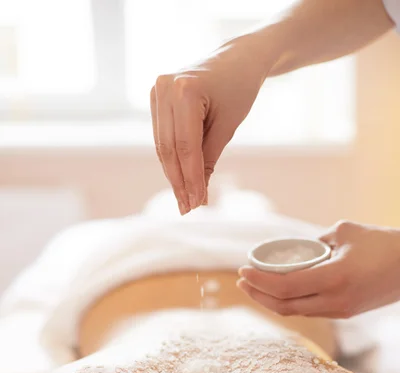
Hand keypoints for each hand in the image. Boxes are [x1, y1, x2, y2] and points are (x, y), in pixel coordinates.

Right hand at [150, 34, 265, 214]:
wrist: (236, 59)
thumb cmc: (239, 89)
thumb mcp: (227, 126)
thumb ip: (209, 159)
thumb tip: (197, 194)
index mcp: (185, 91)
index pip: (186, 147)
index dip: (190, 179)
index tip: (197, 204)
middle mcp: (164, 89)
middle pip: (169, 149)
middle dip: (179, 182)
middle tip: (187, 208)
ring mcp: (156, 92)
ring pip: (162, 146)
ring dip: (173, 175)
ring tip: (184, 200)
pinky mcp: (155, 98)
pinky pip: (162, 137)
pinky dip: (171, 160)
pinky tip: (180, 179)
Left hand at [238, 221, 399, 318]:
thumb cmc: (384, 244)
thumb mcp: (346, 232)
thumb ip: (317, 240)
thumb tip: (298, 248)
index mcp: (334, 279)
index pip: (284, 287)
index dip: (259, 282)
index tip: (243, 270)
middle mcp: (335, 301)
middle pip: (284, 306)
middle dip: (258, 295)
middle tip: (242, 280)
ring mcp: (340, 310)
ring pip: (295, 312)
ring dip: (271, 301)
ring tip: (255, 287)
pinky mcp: (345, 313)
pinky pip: (309, 310)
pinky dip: (289, 302)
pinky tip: (280, 291)